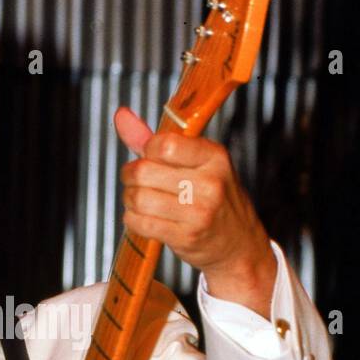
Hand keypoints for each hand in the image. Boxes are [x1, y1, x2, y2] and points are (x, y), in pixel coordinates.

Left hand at [116, 106, 276, 318]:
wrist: (239, 244)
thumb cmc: (213, 198)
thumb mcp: (196, 163)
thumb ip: (157, 141)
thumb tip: (121, 115)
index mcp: (214, 156)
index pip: (163, 145)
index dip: (147, 151)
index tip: (151, 159)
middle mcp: (210, 183)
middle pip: (143, 172)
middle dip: (131, 177)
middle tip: (137, 182)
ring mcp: (199, 212)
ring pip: (138, 198)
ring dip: (130, 200)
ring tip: (140, 201)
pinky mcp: (186, 237)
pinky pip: (140, 223)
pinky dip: (133, 220)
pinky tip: (144, 218)